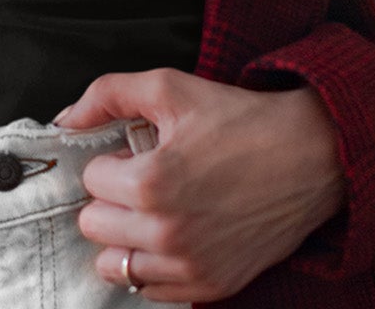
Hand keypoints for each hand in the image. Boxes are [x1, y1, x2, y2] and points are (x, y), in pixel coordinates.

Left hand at [54, 70, 344, 302]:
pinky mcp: (211, 287)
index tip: (140, 151)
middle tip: (147, 178)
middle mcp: (166, 234)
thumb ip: (107, 94)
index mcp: (151, 183)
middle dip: (112, 198)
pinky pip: (150, 291)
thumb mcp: (169, 87)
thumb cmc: (239, 119)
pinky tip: (176, 232)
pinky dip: (153, 265)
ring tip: (157, 208)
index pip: (91, 179)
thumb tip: (65, 117)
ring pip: (115, 265)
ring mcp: (189, 267)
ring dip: (126, 236)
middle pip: (93, 225)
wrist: (309, 156)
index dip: (113, 159)